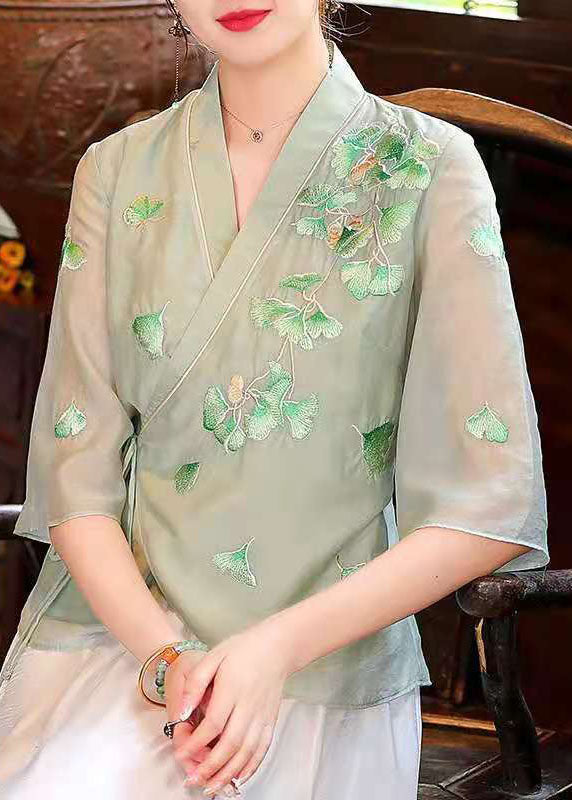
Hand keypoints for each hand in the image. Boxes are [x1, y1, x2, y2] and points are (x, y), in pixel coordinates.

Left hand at [170, 618, 290, 794]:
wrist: (277, 647)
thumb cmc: (244, 649)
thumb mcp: (214, 656)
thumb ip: (196, 683)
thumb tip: (184, 711)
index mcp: (233, 688)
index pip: (213, 723)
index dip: (196, 742)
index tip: (181, 752)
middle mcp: (250, 705)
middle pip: (231, 743)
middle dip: (210, 766)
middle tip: (193, 779)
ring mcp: (263, 715)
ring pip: (247, 751)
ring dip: (228, 772)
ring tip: (212, 786)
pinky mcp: (271, 720)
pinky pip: (262, 748)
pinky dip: (251, 766)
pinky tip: (238, 777)